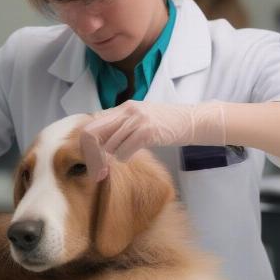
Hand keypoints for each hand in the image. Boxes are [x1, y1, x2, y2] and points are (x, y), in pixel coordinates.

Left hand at [80, 100, 225, 180]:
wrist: (192, 120)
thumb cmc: (166, 124)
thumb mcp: (141, 119)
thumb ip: (121, 125)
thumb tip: (100, 141)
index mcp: (123, 108)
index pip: (91, 124)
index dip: (87, 145)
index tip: (90, 160)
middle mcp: (127, 110)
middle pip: (93, 134)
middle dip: (91, 156)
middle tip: (97, 171)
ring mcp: (137, 120)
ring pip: (108, 145)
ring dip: (108, 160)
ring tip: (110, 169)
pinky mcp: (148, 131)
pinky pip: (124, 150)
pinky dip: (124, 158)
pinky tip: (130, 158)